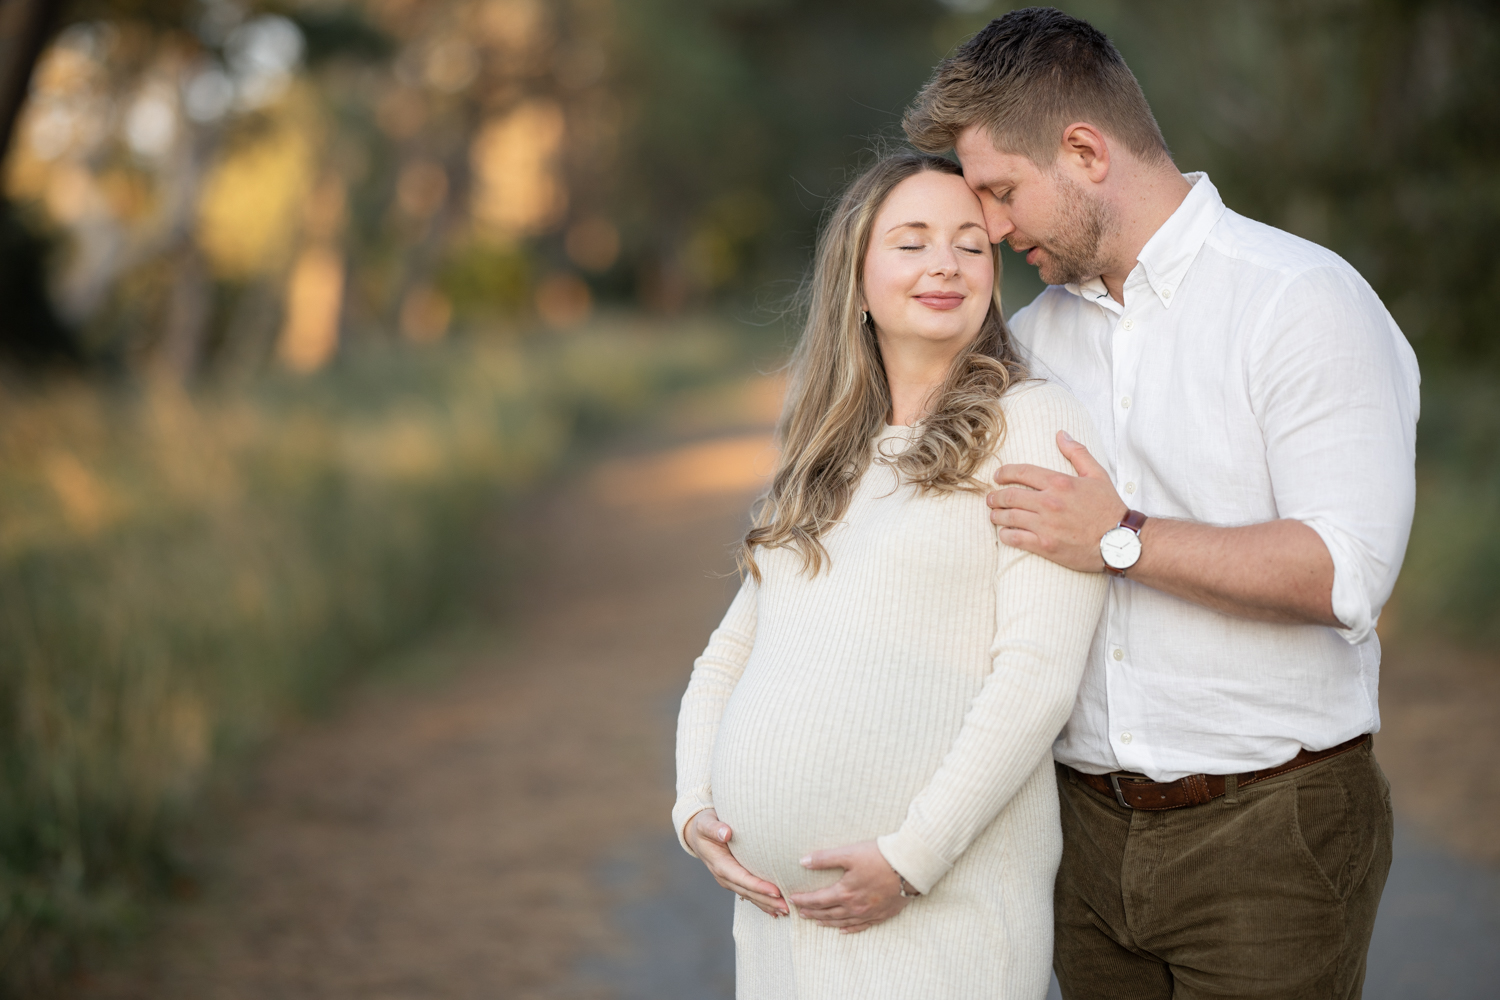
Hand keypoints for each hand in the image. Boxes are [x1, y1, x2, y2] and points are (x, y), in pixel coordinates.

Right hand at [684, 809, 787, 916]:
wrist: (696, 834)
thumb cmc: (703, 826)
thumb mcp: (705, 824)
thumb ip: (714, 828)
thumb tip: (727, 833)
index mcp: (719, 864)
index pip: (741, 878)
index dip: (758, 886)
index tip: (775, 891)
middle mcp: (724, 876)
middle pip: (748, 892)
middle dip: (767, 901)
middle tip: (787, 907)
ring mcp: (729, 880)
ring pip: (750, 896)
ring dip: (767, 905)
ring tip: (786, 912)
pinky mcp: (735, 880)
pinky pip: (749, 894)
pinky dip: (762, 903)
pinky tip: (775, 911)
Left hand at [787, 840, 910, 933]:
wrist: (909, 867)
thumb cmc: (879, 857)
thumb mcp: (849, 853)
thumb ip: (825, 858)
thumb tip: (803, 862)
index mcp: (845, 892)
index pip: (818, 899)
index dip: (804, 900)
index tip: (793, 899)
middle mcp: (855, 907)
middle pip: (828, 913)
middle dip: (813, 912)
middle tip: (801, 913)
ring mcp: (869, 913)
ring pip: (843, 922)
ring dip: (828, 922)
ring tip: (817, 922)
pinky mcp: (882, 915)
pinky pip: (862, 926)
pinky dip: (850, 929)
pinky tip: (844, 930)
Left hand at [987, 430, 1125, 571]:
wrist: (1119, 542)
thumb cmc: (1108, 507)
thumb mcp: (1097, 475)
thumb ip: (1077, 453)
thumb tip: (1060, 434)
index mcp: (1060, 483)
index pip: (1022, 472)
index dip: (1004, 473)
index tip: (997, 476)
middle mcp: (1049, 503)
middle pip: (1010, 496)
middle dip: (995, 496)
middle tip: (991, 498)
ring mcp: (1045, 525)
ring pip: (1008, 517)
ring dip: (996, 515)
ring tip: (994, 515)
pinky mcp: (1045, 546)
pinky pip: (1015, 539)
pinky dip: (1005, 535)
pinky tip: (1004, 533)